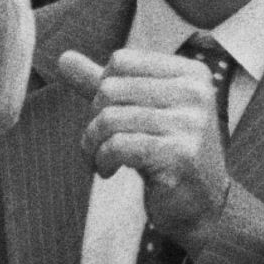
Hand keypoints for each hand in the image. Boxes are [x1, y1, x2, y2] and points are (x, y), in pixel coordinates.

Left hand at [58, 47, 232, 240]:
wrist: (200, 205)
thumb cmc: (164, 153)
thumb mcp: (136, 111)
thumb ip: (102, 83)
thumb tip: (63, 57)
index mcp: (190, 73)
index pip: (121, 60)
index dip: (102, 89)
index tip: (109, 116)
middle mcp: (196, 92)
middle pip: (111, 88)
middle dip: (94, 119)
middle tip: (99, 142)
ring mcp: (191, 123)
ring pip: (110, 118)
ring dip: (93, 144)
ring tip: (100, 159)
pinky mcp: (180, 154)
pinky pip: (117, 146)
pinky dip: (102, 160)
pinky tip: (109, 171)